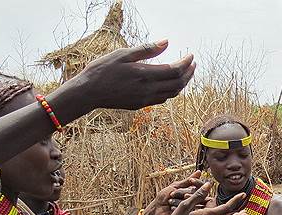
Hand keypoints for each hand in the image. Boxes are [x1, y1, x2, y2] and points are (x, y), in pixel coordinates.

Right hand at [76, 42, 195, 110]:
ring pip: (171, 94)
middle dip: (188, 74)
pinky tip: (169, 84)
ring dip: (181, 84)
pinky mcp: (140, 105)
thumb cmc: (103, 70)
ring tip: (185, 74)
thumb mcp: (124, 54)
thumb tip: (166, 42)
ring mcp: (145, 100)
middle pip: (178, 84)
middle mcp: (148, 90)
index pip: (175, 71)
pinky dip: (171, 91)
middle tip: (193, 65)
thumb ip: (147, 50)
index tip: (191, 56)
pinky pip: (162, 99)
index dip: (186, 63)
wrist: (89, 92)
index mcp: (145, 75)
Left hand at [142, 172, 202, 214]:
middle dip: (183, 193)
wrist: (156, 210)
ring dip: (180, 200)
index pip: (199, 186)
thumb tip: (199, 172)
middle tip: (172, 195)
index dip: (196, 183)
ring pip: (193, 201)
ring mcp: (191, 208)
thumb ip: (187, 181)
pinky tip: (172, 207)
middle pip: (196, 194)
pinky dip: (179, 207)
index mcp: (190, 192)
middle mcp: (193, 200)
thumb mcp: (175, 186)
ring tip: (170, 201)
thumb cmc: (164, 198)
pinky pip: (189, 210)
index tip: (190, 182)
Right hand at [163, 181, 243, 214]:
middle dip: (237, 207)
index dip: (235, 200)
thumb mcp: (184, 206)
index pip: (226, 207)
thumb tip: (209, 184)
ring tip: (241, 210)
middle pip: (229, 214)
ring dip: (233, 214)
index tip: (243, 194)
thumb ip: (197, 195)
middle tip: (246, 201)